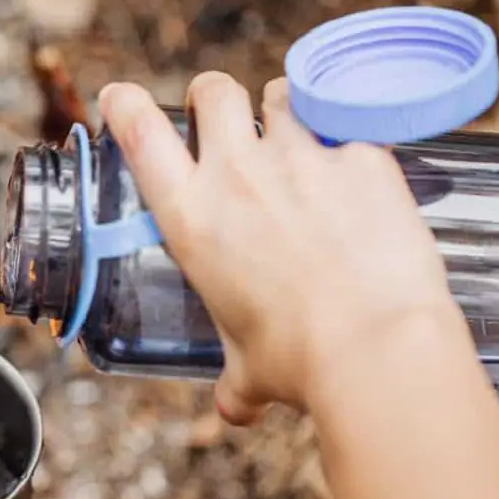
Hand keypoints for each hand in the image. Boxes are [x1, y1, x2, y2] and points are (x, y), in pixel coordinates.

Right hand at [98, 73, 460, 419]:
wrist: (376, 345)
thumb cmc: (301, 360)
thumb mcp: (249, 369)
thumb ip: (237, 383)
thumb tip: (236, 407)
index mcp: (192, 219)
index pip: (140, 132)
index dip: (126, 104)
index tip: (122, 99)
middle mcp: (238, 174)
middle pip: (213, 90)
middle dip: (213, 96)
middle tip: (226, 120)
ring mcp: (302, 156)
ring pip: (281, 96)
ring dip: (283, 111)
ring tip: (299, 143)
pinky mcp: (362, 154)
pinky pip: (348, 124)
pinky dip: (348, 141)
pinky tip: (359, 174)